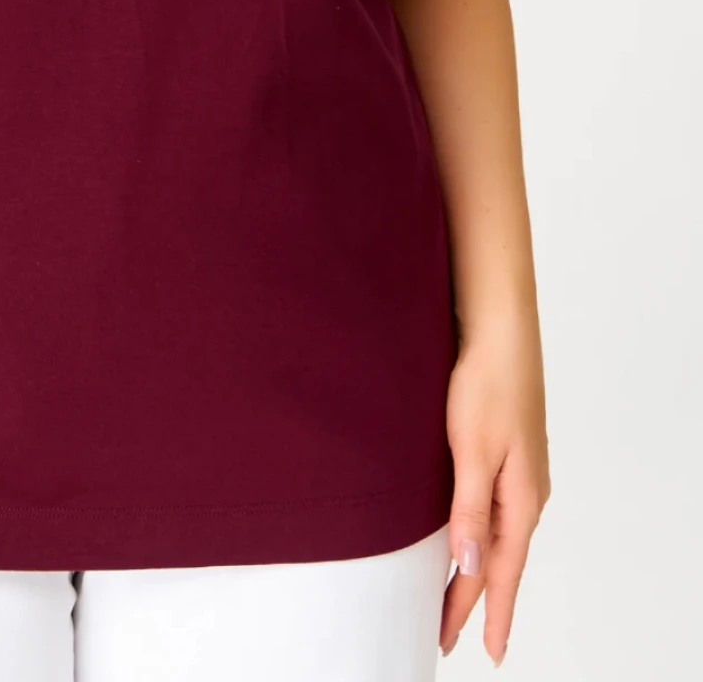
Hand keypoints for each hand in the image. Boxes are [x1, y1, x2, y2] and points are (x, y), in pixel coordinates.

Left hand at [441, 311, 550, 664]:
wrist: (500, 328)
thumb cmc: (485, 381)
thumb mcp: (472, 449)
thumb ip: (470, 510)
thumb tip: (470, 566)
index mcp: (521, 498)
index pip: (503, 572)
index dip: (487, 612)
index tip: (484, 652)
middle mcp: (526, 492)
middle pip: (501, 560)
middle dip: (477, 600)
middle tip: (451, 636)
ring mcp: (520, 473)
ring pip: (498, 536)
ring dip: (478, 569)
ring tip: (456, 600)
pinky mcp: (508, 453)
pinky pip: (495, 511)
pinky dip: (481, 536)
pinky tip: (467, 540)